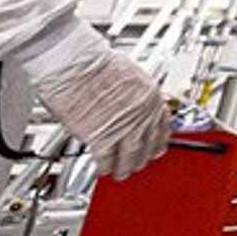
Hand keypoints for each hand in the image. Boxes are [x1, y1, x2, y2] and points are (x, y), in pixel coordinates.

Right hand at [35, 52, 170, 179]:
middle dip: (141, 158)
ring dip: (124, 168)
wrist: (73, 63)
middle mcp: (142, 113)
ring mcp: (123, 126)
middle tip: (136, 164)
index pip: (162, 127)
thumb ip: (135, 97)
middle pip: (147, 146)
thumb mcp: (130, 75)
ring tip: (120, 173)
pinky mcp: (101, 137)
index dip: (156, 141)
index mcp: (150, 96)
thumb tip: (132, 109)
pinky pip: (106, 160)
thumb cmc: (94, 63)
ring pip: (130, 157)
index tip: (154, 147)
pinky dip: (104, 167)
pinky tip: (102, 168)